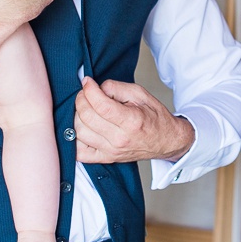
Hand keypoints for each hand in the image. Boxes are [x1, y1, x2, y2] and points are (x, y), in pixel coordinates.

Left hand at [73, 77, 195, 164]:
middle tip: (85, 93)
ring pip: (79, 133)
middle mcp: (119, 139)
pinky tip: (81, 127)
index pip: (100, 105)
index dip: (89, 90)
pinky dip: (74, 139)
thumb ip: (117, 88)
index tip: (87, 82)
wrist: (166, 141)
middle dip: (81, 99)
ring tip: (85, 108)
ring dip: (77, 116)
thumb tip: (97, 88)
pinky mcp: (106, 159)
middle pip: (86, 117)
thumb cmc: (155, 118)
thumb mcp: (141, 94)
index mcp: (131, 121)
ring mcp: (111, 151)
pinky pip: (79, 153)